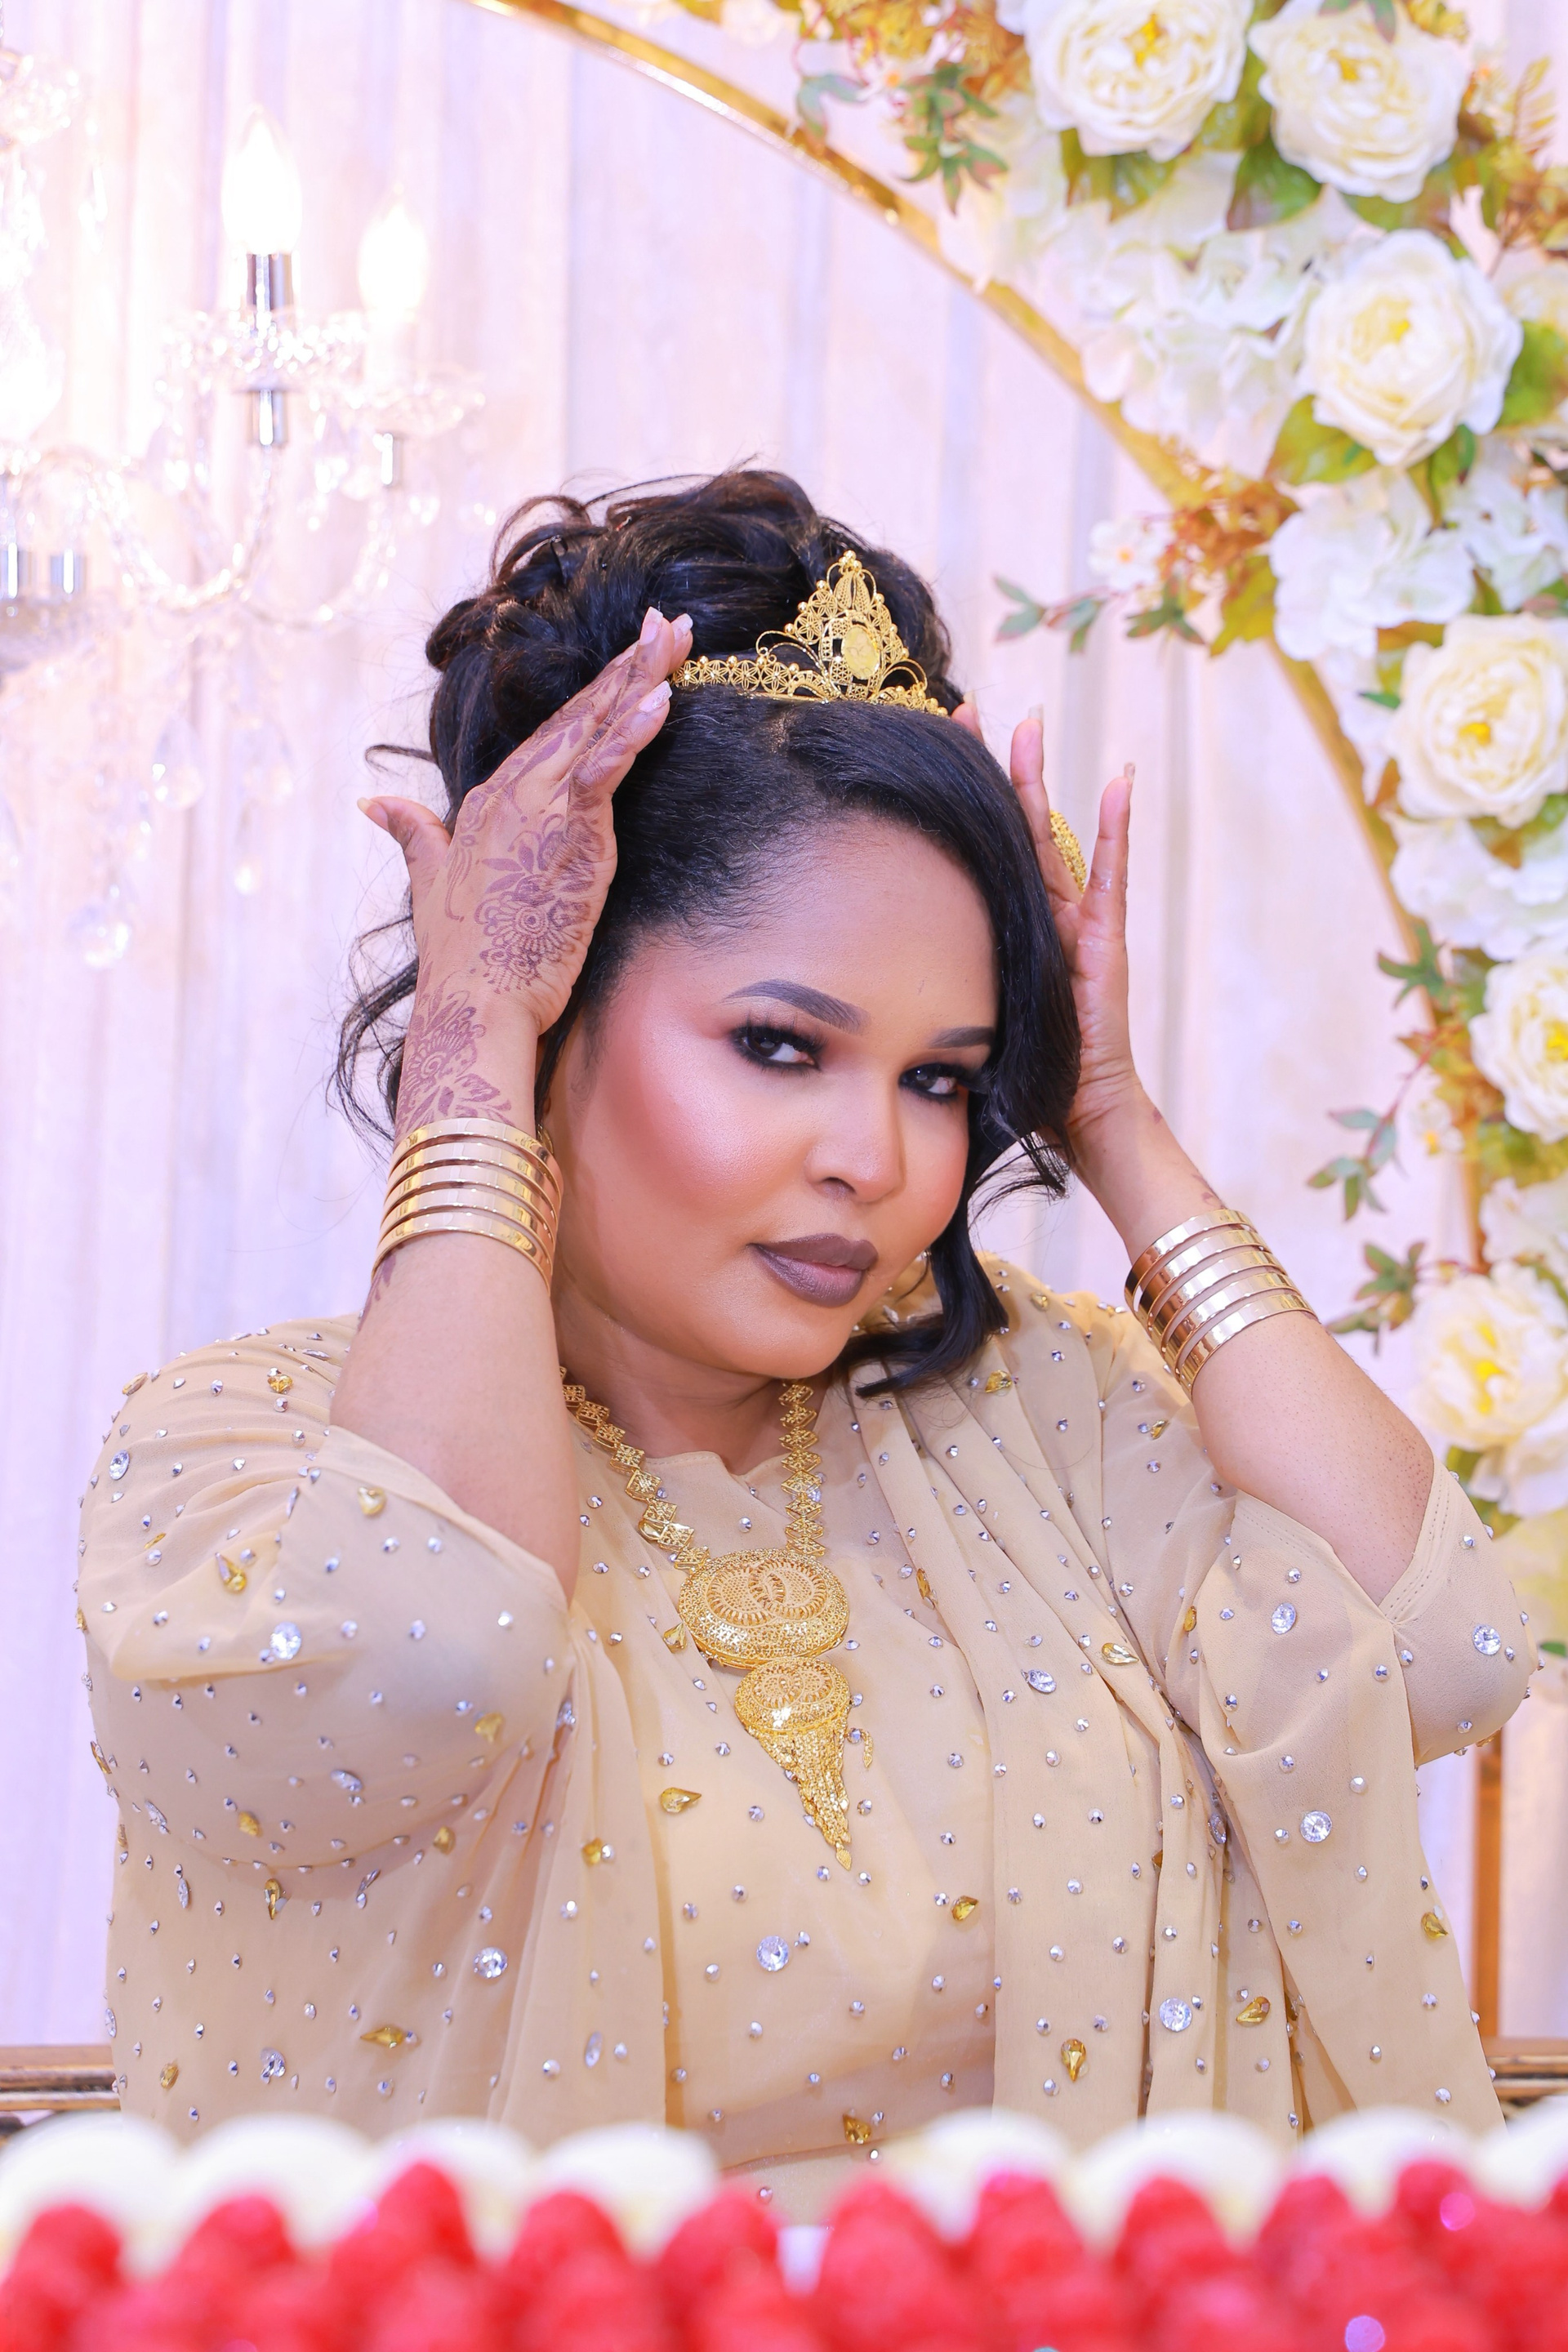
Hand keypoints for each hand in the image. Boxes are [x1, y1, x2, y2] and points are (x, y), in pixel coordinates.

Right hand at [362, 608, 691, 1132]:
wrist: (472, 1004)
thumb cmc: (462, 958)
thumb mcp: (429, 883)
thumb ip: (409, 834)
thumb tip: (375, 804)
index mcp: (491, 801)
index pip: (554, 732)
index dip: (594, 691)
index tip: (633, 653)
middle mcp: (514, 794)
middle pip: (580, 715)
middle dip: (629, 663)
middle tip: (673, 621)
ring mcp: (539, 812)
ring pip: (596, 729)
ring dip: (639, 679)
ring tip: (677, 637)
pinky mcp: (567, 838)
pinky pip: (603, 772)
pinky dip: (630, 733)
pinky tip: (658, 699)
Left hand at [954, 703, 1138, 1150]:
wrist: (1080, 1112)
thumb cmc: (1021, 1073)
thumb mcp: (961, 1014)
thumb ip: (931, 985)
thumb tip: (862, 974)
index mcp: (1005, 926)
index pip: (975, 850)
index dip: (952, 805)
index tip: (922, 756)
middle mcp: (1042, 913)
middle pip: (1011, 825)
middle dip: (989, 767)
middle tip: (965, 708)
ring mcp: (1078, 921)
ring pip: (1051, 836)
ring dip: (1038, 778)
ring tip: (1029, 720)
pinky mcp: (1105, 940)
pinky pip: (1110, 877)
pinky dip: (1116, 830)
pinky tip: (1117, 782)